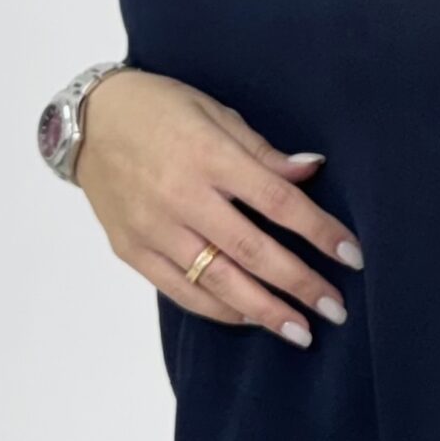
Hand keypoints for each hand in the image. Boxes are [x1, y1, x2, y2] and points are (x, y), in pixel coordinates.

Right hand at [75, 68, 362, 348]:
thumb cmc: (159, 109)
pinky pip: (180, 291)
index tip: (352, 256)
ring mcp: (153, 229)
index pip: (277, 202)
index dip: (319, 231)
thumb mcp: (215, 113)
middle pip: (252, 251)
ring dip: (263, 310)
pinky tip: (250, 318)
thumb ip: (262, 151)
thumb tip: (311, 172)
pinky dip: (219, 309)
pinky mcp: (131, 250)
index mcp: (209, 156)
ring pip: (216, 281)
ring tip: (300, 331)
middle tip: (336, 310)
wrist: (87, 121)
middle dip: (299, 285)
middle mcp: (181, 197)